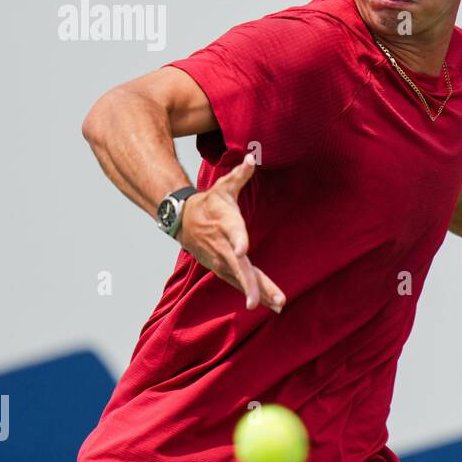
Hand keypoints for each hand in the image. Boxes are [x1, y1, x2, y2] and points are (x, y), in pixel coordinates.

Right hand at [176, 155, 285, 312]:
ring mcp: (221, 261)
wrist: (183, 220)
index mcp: (225, 224)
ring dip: (259, 293)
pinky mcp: (222, 269)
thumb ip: (240, 175)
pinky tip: (272, 305)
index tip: (242, 250)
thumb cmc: (209, 203)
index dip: (238, 240)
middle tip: (261, 300)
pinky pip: (240, 283)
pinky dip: (256, 294)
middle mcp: (222, 246)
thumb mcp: (224, 187)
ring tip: (278, 305)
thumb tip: (253, 156)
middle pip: (238, 266)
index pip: (232, 232)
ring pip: (241, 279)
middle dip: (250, 284)